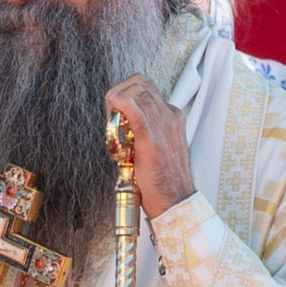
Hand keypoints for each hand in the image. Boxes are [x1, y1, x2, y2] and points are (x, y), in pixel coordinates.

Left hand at [101, 76, 194, 217]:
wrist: (175, 199)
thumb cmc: (164, 179)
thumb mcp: (157, 146)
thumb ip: (145, 132)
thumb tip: (125, 127)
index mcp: (173, 117)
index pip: (147, 89)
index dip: (127, 92)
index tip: (116, 106)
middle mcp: (170, 117)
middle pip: (142, 86)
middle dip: (121, 91)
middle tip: (110, 111)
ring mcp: (163, 126)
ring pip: (139, 95)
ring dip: (118, 99)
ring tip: (110, 116)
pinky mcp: (152, 140)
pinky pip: (137, 113)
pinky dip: (123, 103)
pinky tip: (113, 99)